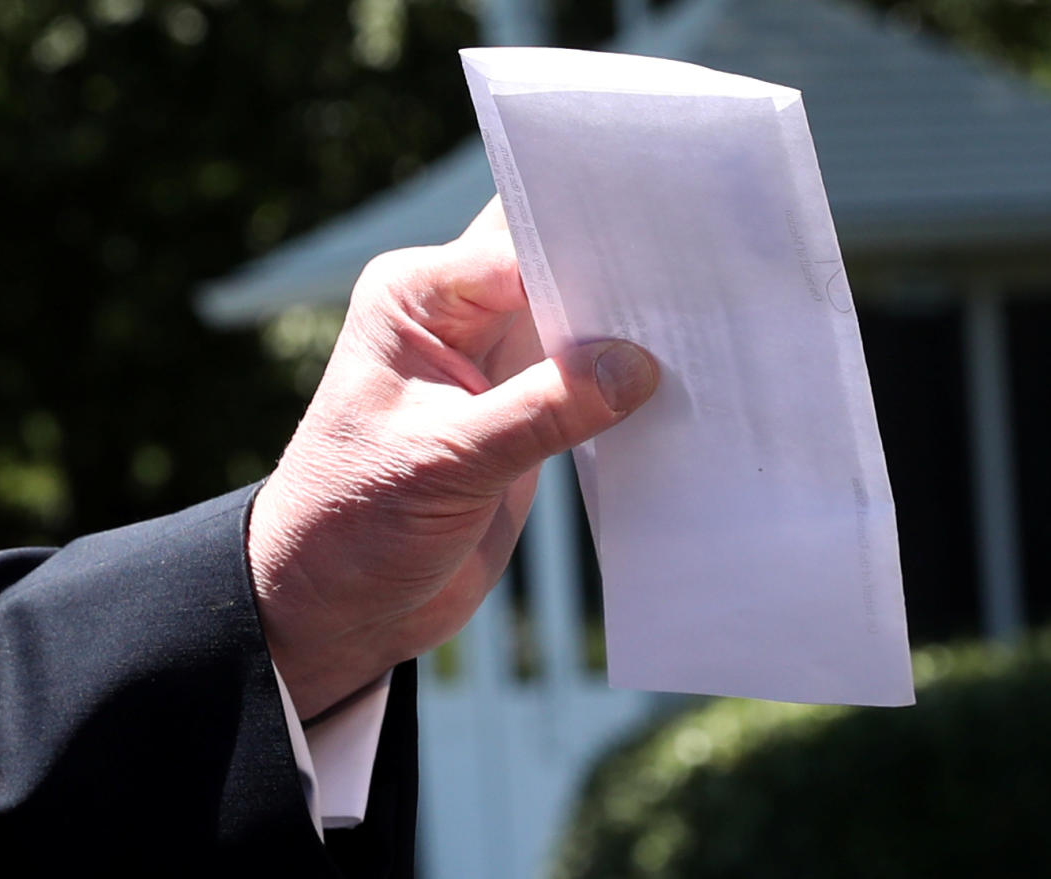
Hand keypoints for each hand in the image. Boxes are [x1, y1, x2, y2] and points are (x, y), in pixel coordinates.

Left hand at [248, 200, 658, 718]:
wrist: (340, 607)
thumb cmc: (353, 523)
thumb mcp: (447, 461)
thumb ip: (542, 411)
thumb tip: (638, 366)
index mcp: (418, 297)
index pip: (520, 247)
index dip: (590, 249)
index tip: (666, 258)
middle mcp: (457, 316)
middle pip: (554, 269)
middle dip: (619, 277)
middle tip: (707, 282)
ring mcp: (496, 366)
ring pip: (579, 322)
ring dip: (631, 333)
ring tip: (710, 333)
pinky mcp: (526, 414)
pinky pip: (589, 381)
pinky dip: (627, 386)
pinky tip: (682, 387)